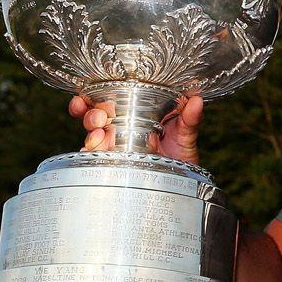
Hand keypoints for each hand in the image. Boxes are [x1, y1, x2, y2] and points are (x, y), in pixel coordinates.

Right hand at [69, 93, 202, 162]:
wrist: (182, 186)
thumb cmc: (182, 156)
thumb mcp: (186, 134)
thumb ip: (190, 119)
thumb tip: (197, 100)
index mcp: (134, 115)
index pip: (109, 101)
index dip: (92, 96)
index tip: (84, 96)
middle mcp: (120, 130)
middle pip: (94, 117)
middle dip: (90, 115)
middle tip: (98, 120)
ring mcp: (116, 149)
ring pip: (92, 137)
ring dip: (90, 135)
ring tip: (98, 137)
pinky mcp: (114, 166)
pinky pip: (95, 161)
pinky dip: (90, 157)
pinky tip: (93, 154)